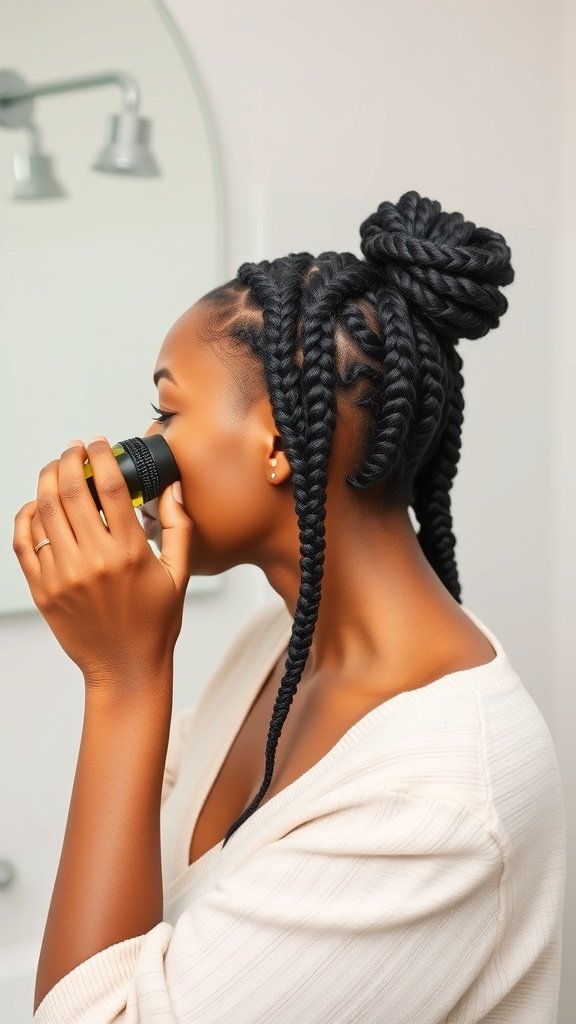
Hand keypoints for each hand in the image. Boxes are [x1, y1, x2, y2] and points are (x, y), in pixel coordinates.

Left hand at [12, 436, 193, 691]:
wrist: (125, 667)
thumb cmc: (155, 622)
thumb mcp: (178, 573)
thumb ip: (178, 525)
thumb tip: (172, 486)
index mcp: (130, 552)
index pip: (110, 487)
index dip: (102, 456)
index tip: (99, 444)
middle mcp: (93, 560)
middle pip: (71, 491)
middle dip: (69, 460)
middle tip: (74, 450)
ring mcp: (63, 575)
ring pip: (44, 511)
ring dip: (47, 480)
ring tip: (56, 468)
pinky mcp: (43, 589)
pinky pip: (24, 542)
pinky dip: (26, 516)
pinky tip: (36, 505)